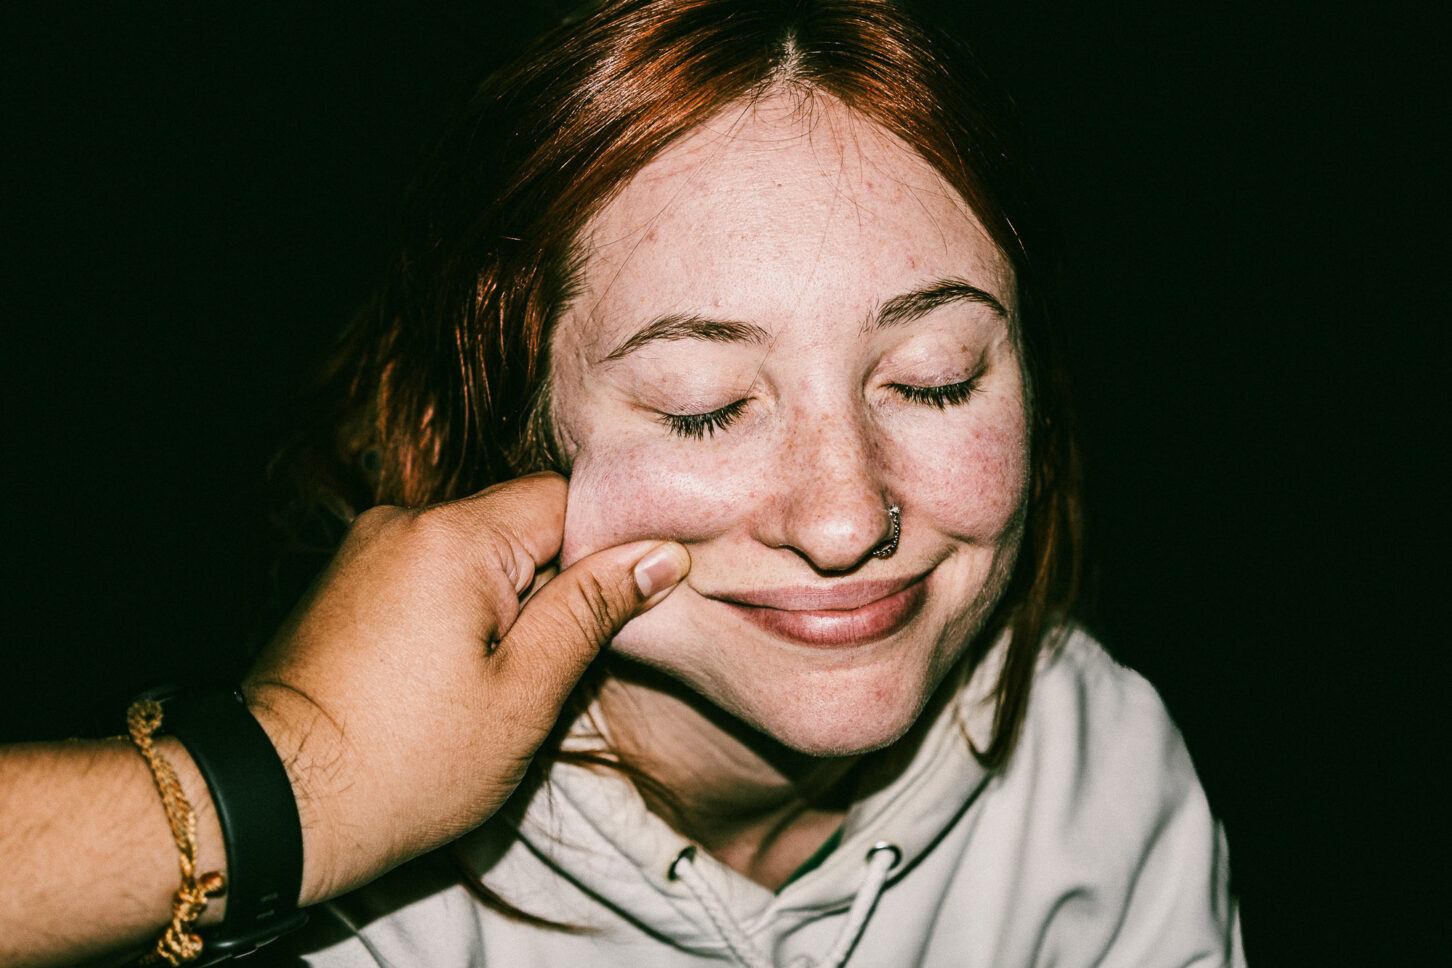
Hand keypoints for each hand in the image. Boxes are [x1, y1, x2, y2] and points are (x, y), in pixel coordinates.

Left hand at [241, 472, 687, 902]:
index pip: (563, 499)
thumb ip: (592, 610)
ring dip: (500, 605)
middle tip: (551, 667)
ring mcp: (363, 550)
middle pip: (515, 526)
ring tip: (493, 683)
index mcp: (453, 536)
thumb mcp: (524, 694)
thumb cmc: (407, 764)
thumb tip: (662, 554)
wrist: (269, 809)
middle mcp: (402, 521)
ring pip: (472, 555)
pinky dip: (453, 614)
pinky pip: (426, 576)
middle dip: (547, 586)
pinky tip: (446, 679)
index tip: (618, 612)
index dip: (603, 550)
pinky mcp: (341, 585)